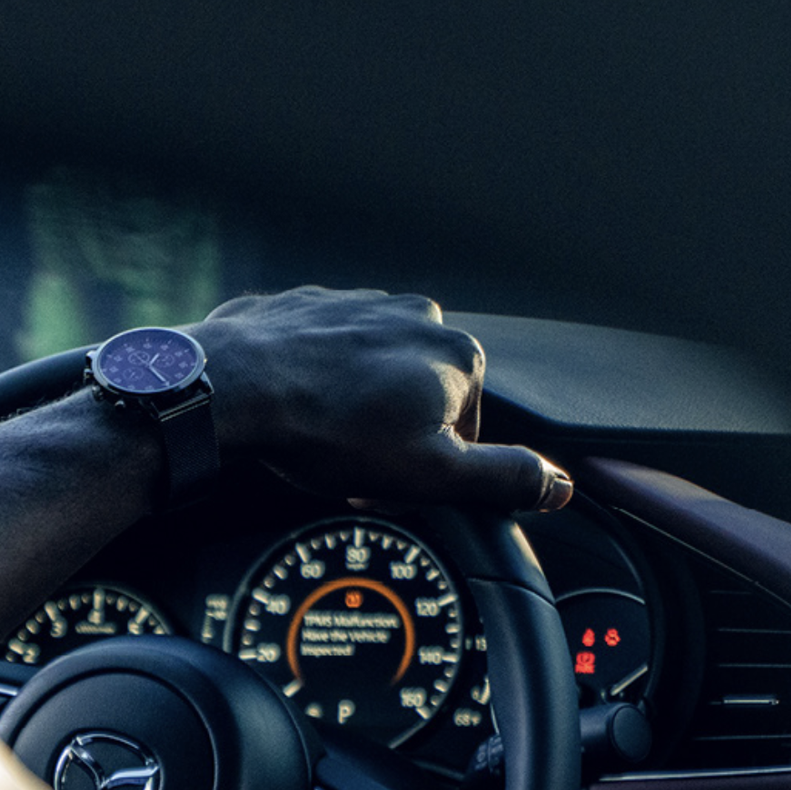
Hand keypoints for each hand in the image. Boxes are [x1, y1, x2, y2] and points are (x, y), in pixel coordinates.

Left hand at [192, 287, 572, 511]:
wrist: (233, 388)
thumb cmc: (328, 432)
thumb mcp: (431, 475)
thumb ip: (503, 478)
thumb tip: (557, 484)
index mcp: (456, 354)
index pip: (464, 427)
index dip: (429, 467)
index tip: (391, 485)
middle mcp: (413, 315)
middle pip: (417, 397)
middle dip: (391, 436)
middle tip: (350, 467)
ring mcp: (356, 303)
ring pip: (369, 374)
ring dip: (352, 409)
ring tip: (317, 440)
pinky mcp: (304, 305)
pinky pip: (320, 354)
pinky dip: (311, 382)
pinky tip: (290, 410)